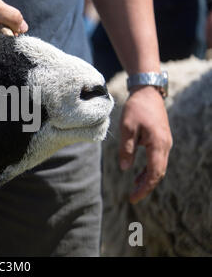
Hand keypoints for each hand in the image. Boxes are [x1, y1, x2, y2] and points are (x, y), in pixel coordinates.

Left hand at [119, 86, 172, 203]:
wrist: (147, 92)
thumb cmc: (136, 108)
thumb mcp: (127, 128)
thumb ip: (126, 149)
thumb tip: (125, 168)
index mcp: (158, 144)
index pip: (154, 173)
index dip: (144, 188)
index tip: (133, 198)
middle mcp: (165, 146)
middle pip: (158, 173)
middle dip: (146, 187)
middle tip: (132, 198)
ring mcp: (165, 143)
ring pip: (159, 167)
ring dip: (147, 179)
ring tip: (134, 188)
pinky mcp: (161, 140)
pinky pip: (157, 160)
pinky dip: (148, 170)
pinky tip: (138, 175)